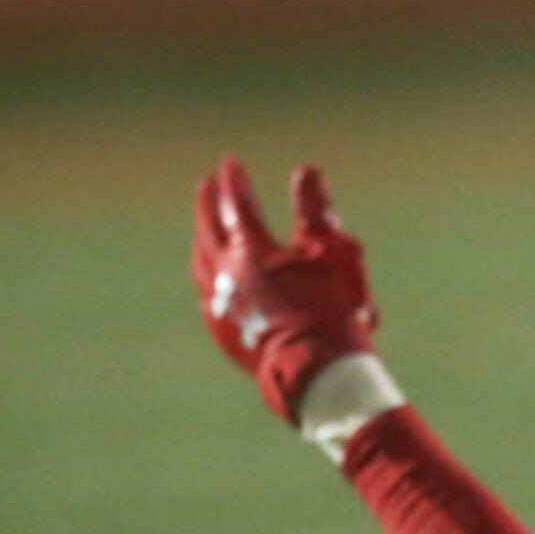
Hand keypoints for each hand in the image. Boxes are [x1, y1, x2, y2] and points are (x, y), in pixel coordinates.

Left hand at [193, 155, 379, 423]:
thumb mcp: (332, 250)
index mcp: (250, 252)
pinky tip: (211, 280)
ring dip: (202, 241)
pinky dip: (208, 278)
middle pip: (209, 233)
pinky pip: (207, 298)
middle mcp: (226, 277)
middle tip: (206, 186)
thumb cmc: (329, 306)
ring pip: (202, 265)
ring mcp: (221, 307)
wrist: (314, 370)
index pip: (237, 206)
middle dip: (208, 206)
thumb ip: (315, 208)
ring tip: (203, 230)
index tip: (229, 162)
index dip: (234, 182)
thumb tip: (305, 171)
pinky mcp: (225, 334)